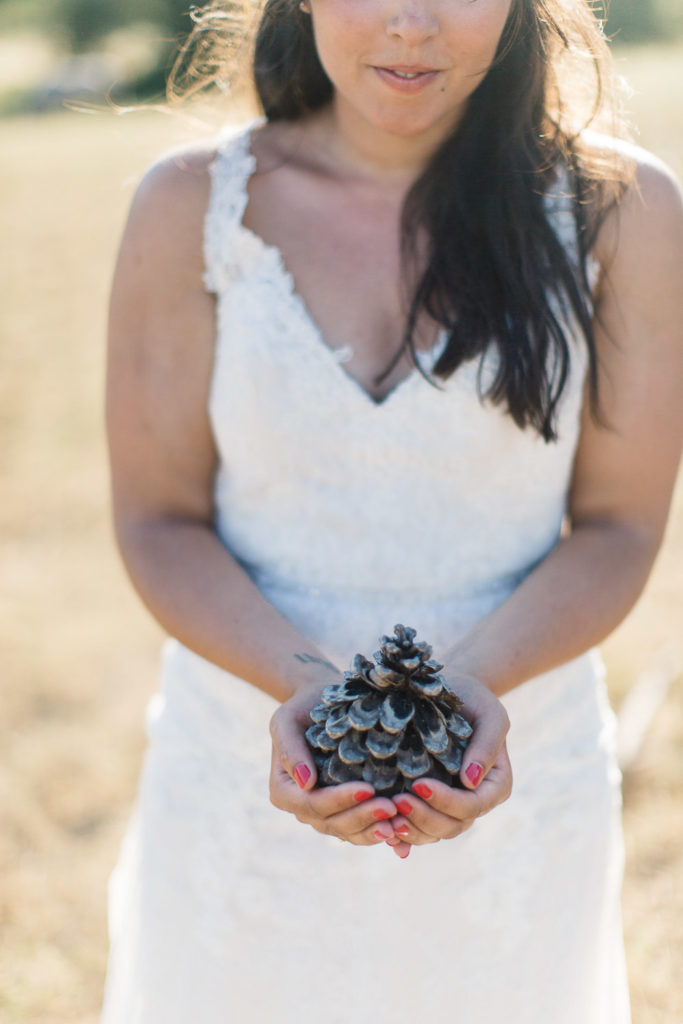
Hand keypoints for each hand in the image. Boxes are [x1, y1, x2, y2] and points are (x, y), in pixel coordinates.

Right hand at [269, 686, 412, 857]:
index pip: (312, 803)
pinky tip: (400, 828)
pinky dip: (378, 831)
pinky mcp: (345, 811)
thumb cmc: (304, 707)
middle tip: (391, 807)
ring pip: (348, 832)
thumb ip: (289, 748)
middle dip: (362, 817)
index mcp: (284, 790)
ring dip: (373, 830)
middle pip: (332, 823)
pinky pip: (360, 830)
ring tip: (398, 824)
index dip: (339, 800)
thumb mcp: (288, 719)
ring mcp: (325, 813)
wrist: (322, 703)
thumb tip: (306, 783)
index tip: (368, 789)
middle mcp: (303, 807)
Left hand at [387, 674, 511, 845]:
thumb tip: (470, 780)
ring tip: (386, 817)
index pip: (472, 805)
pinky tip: (386, 835)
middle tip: (397, 801)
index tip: (418, 784)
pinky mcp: (430, 804)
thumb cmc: (473, 699)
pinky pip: (418, 829)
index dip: (446, 801)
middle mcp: (475, 801)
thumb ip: (487, 745)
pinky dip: (404, 837)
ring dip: (411, 831)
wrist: (451, 692)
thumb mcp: (489, 714)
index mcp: (495, 785)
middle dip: (424, 818)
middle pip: (452, 825)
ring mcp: (451, 805)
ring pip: (434, 833)